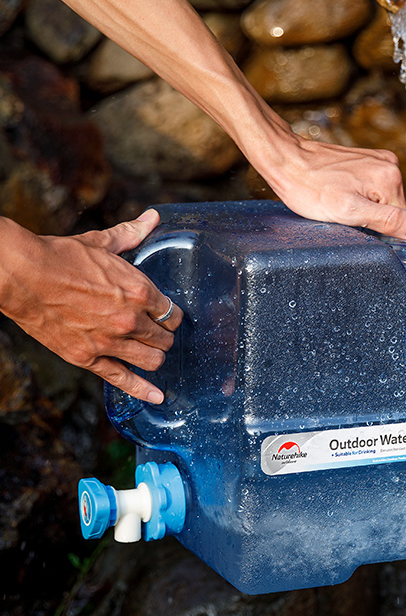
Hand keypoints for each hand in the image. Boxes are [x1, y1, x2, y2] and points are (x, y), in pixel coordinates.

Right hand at [0, 210, 181, 402]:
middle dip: (164, 335)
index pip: (173, 312)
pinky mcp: (87, 357)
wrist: (22, 275)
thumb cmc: (62, 257)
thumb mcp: (102, 243)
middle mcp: (130, 319)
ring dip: (155, 356)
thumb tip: (151, 218)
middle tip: (157, 331)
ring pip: (152, 360)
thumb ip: (131, 234)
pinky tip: (157, 397)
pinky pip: (122, 380)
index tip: (166, 314)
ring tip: (150, 351)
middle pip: (166, 338)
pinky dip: (142, 391)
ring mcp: (110, 341)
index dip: (171, 314)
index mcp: (140, 291)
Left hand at [259, 135, 405, 241]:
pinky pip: (372, 188)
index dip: (377, 230)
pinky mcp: (367, 159)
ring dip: (363, 206)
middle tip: (342, 212)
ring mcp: (378, 159)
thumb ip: (389, 222)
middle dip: (370, 217)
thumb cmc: (309, 187)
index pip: (401, 221)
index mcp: (390, 178)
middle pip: (392, 209)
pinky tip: (339, 192)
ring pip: (381, 199)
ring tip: (337, 200)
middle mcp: (390, 165)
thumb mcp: (348, 213)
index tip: (354, 223)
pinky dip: (358, 195)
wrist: (285, 159)